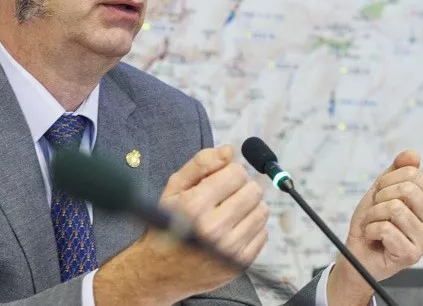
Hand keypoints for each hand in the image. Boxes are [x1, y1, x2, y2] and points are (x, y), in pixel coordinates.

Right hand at [92, 145, 268, 305]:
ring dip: (249, 207)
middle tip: (225, 197)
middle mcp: (214, 229)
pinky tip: (233, 230)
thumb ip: (201, 164)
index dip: (229, 173)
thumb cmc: (166, 225)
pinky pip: (263, 233)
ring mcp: (229, 249)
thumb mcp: (174, 189)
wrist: (159, 271)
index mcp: (195, 206)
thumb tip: (229, 151)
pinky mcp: (240, 263)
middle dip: (241, 188)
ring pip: (262, 211)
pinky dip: (251, 227)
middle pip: (253, 190)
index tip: (219, 181)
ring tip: (229, 213)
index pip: (237, 173)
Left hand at [327, 150, 422, 304]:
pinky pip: (386, 229)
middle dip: (381, 196)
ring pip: (395, 209)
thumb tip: (412, 154)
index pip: (413, 174)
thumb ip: (397, 170)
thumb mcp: (382, 190)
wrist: (360, 254)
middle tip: (375, 209)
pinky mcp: (412, 256)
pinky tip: (373, 238)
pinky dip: (370, 230)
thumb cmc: (374, 221)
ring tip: (373, 224)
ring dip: (373, 215)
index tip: (380, 192)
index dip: (388, 179)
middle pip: (407, 189)